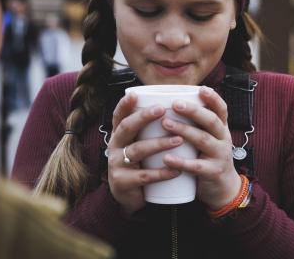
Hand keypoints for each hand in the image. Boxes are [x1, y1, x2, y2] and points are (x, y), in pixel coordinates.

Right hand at [108, 92, 181, 213]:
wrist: (131, 199)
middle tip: (162, 110)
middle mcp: (114, 147)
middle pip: (126, 128)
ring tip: (178, 140)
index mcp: (119, 135)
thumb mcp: (140, 145)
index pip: (118, 116)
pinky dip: (161, 173)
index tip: (135, 94)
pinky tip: (176, 170)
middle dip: (143, 117)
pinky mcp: (123, 183)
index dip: (124, 104)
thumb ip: (150, 130)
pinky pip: (144, 176)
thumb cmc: (141, 165)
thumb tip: (176, 107)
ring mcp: (116, 165)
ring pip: (137, 150)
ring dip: (158, 144)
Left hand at [161, 86, 241, 209]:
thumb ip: (196, 125)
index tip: (201, 89)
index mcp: (221, 129)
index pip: (221, 109)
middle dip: (193, 111)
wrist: (224, 189)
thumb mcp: (209, 139)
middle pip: (211, 121)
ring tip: (166, 123)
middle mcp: (223, 139)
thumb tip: (169, 103)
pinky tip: (167, 158)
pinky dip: (181, 162)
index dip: (213, 98)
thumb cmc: (208, 158)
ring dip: (184, 130)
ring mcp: (220, 156)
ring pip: (203, 140)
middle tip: (175, 104)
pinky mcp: (213, 172)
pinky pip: (197, 166)